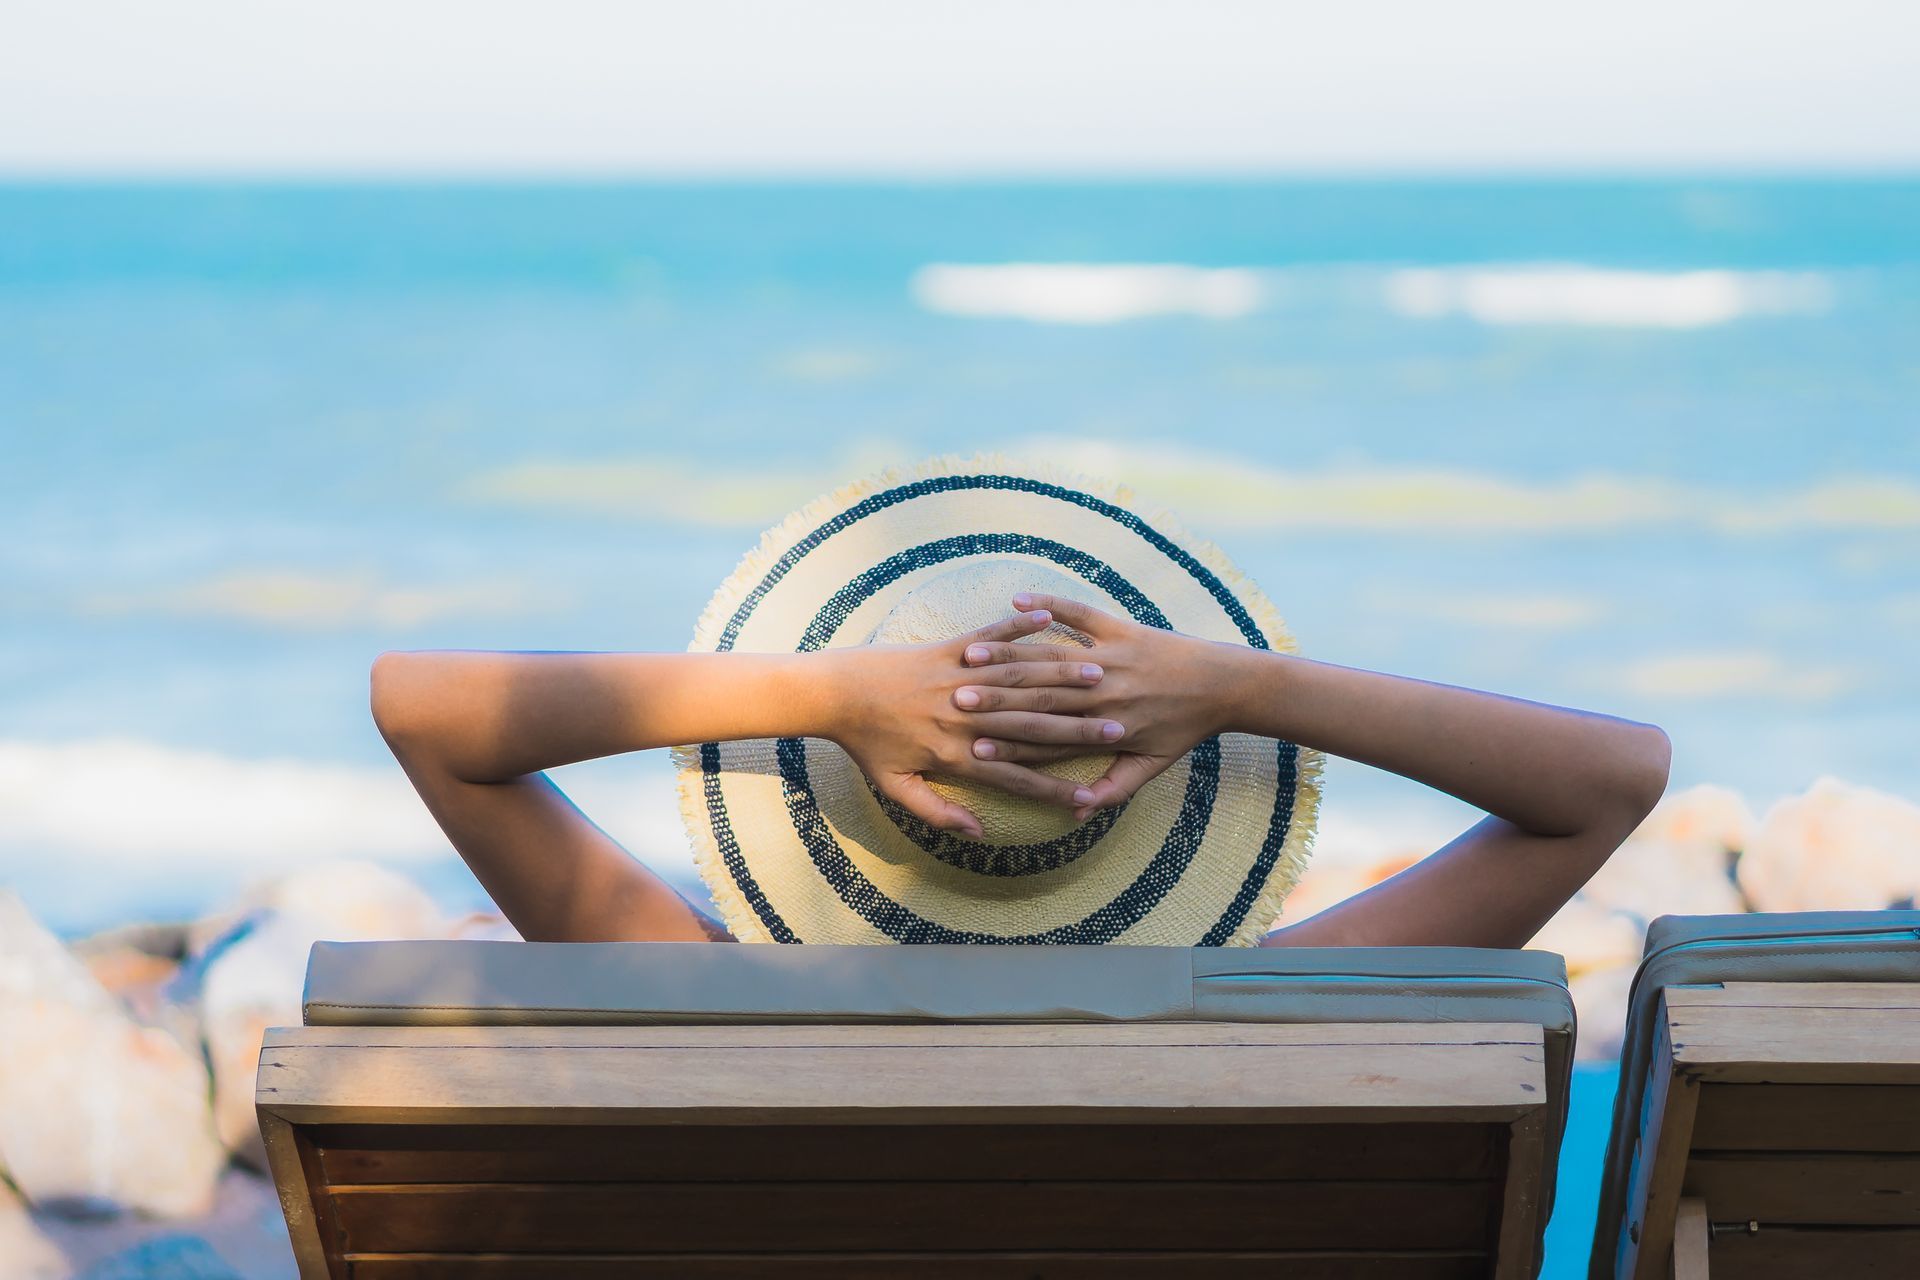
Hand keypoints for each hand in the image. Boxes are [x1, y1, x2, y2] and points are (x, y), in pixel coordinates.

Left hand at [820, 608, 1124, 837]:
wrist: (834, 694)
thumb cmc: (864, 744)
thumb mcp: (896, 788)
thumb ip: (938, 813)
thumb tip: (977, 834)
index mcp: (955, 755)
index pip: (1015, 776)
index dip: (1054, 788)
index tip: (1088, 799)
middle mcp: (964, 718)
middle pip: (1031, 726)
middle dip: (1077, 730)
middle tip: (1118, 730)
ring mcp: (958, 680)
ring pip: (1019, 680)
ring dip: (1061, 676)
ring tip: (1101, 676)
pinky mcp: (947, 649)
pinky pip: (989, 636)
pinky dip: (1018, 626)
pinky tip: (1049, 617)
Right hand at [956, 593, 1243, 820]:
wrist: (1225, 684)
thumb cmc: (1185, 728)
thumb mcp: (1151, 767)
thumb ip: (1113, 790)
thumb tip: (1077, 814)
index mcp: (1104, 728)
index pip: (1046, 739)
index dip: (1008, 744)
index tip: (971, 748)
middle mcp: (1102, 692)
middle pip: (1037, 697)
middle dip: (993, 699)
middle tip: (953, 700)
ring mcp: (1110, 657)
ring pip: (1049, 657)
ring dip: (1008, 655)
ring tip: (970, 657)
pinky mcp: (1120, 627)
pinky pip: (1080, 613)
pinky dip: (1050, 604)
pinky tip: (1019, 599)